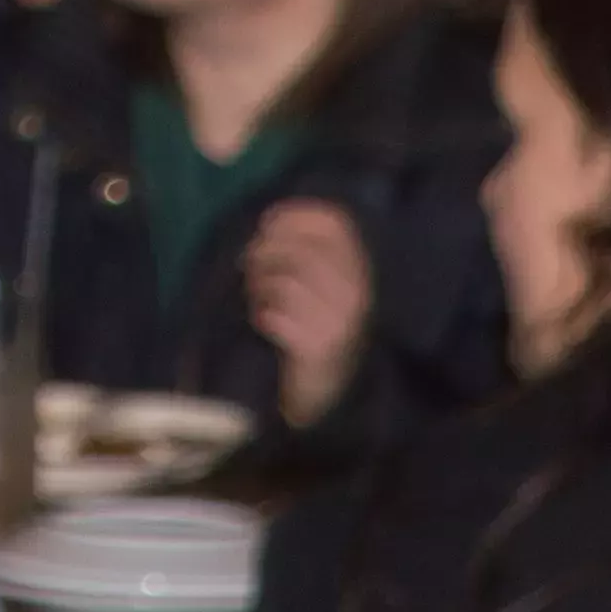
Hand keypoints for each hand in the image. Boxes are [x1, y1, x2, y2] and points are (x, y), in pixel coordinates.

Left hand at [244, 200, 377, 426]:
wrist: (332, 395)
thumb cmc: (319, 330)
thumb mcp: (326, 286)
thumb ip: (308, 253)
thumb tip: (267, 223)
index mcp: (361, 271)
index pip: (332, 224)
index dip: (293, 217)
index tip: (265, 225)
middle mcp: (356, 293)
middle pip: (300, 249)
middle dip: (265, 252)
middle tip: (249, 265)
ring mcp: (340, 321)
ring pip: (285, 281)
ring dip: (259, 286)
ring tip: (256, 297)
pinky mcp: (319, 348)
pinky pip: (277, 317)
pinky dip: (262, 316)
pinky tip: (264, 322)